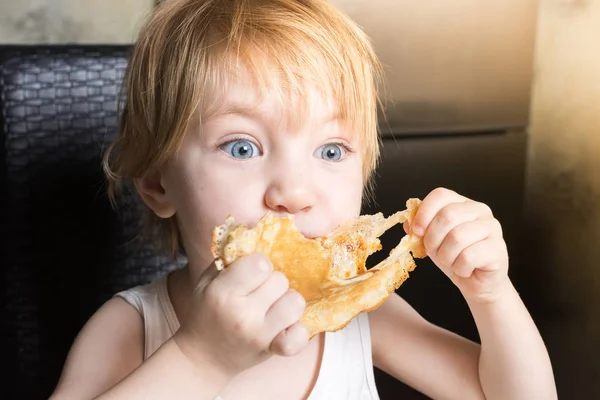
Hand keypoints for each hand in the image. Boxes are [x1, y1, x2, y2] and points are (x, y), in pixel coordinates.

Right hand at [174, 253, 308, 379]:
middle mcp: (242, 314)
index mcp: (222, 292)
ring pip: (295, 302)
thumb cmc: (206, 313)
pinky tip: (286, 327)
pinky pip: (300, 336)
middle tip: (260, 293)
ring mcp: (259, 334)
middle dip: (272, 283)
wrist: (201, 359)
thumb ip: (229, 258)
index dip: (260, 265)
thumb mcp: (207, 282)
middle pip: (280, 280)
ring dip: (287, 302)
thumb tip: (255, 232)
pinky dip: (298, 330)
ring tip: (274, 307)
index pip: (260, 263)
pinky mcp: (272, 351)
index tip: (252, 274)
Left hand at [411, 188, 509, 302]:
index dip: (424, 213)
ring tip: (451, 262)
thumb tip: (408, 223)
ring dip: (446, 256)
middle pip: (447, 215)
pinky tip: (465, 269)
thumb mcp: (433, 240)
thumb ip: (421, 228)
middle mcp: (480, 210)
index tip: (417, 231)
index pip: (440, 195)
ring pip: (457, 237)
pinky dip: (460, 268)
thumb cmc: (455, 258)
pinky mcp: (497, 248)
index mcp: (462, 203)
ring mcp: (492, 228)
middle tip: (435, 252)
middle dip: (433, 239)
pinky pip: (468, 256)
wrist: (477, 283)